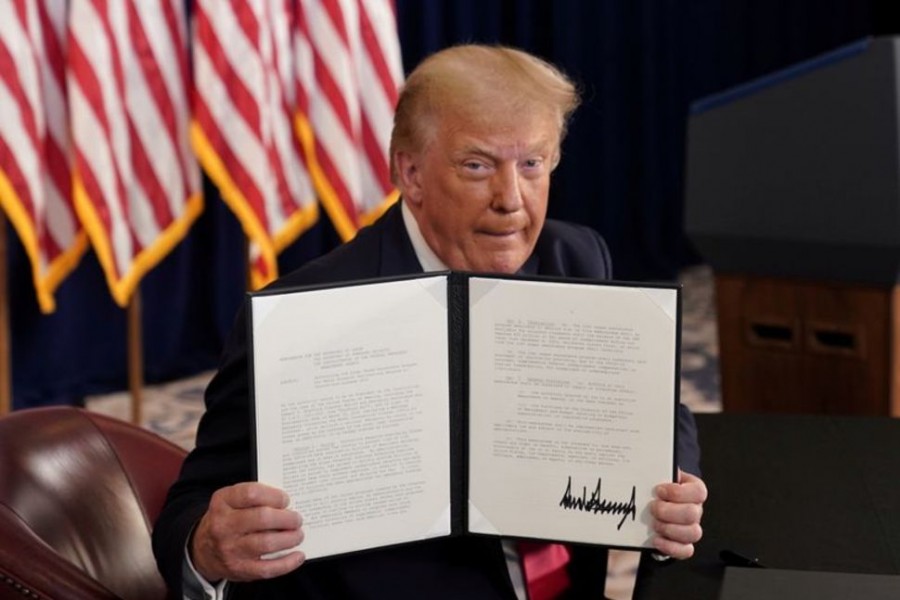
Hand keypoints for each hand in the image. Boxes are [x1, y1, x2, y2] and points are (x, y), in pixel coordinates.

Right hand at [190, 482, 304, 581]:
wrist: (203, 550)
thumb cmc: (227, 520)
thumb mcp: (231, 501)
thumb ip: (255, 497)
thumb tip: (287, 504)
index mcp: (222, 502)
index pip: (251, 493)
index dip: (274, 496)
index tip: (286, 500)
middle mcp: (223, 525)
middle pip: (262, 518)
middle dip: (287, 518)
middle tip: (297, 519)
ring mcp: (230, 549)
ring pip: (266, 543)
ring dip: (289, 538)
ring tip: (298, 534)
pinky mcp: (239, 569)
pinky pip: (267, 568)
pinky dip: (287, 563)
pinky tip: (298, 556)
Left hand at [650, 469, 706, 558]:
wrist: (649, 510)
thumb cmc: (655, 492)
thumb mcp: (657, 477)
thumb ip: (657, 471)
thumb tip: (650, 464)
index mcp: (692, 490)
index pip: (698, 491)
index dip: (679, 492)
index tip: (659, 490)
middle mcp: (695, 510)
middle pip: (693, 514)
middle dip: (669, 512)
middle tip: (653, 508)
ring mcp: (691, 528)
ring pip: (693, 533)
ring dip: (670, 529)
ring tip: (654, 524)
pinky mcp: (684, 545)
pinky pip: (686, 550)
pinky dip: (670, 547)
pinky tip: (656, 540)